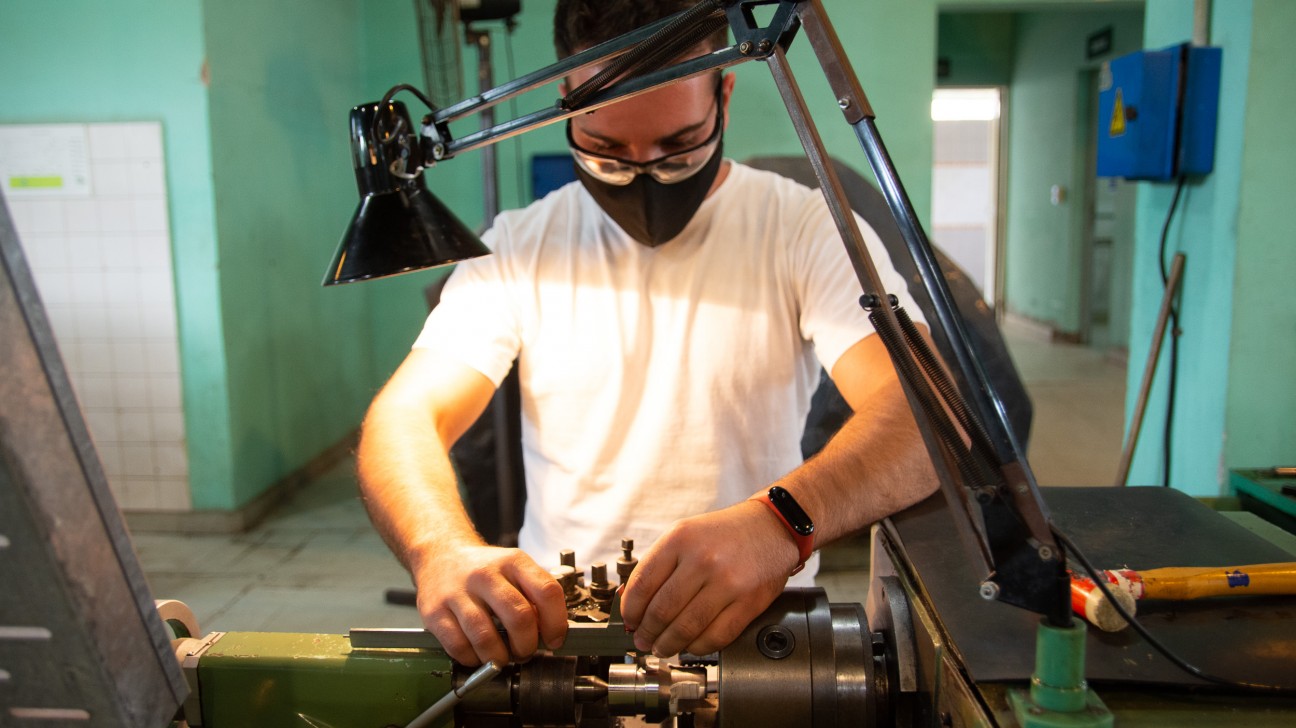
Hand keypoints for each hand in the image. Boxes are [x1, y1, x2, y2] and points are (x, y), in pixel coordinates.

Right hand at [411, 544, 567, 665]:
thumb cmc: (483, 569)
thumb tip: (550, 631)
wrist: (440, 554)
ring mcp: (457, 592)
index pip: (547, 591)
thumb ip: (534, 595)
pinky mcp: (435, 611)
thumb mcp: (514, 569)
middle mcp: (485, 574)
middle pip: (519, 617)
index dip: (556, 622)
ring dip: (499, 658)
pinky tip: (477, 654)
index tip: (555, 640)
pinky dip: (472, 659)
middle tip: (525, 652)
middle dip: (527, 645)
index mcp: (512, 562)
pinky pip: (458, 646)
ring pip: (486, 637)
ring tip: (501, 657)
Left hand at [619, 500, 798, 656]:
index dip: (629, 610)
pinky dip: (698, 646)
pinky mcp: (749, 602)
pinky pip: (716, 636)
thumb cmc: (726, 533)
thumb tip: (630, 599)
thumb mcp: (685, 534)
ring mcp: (727, 582)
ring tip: (662, 647)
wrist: (772, 527)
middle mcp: (702, 559)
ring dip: (668, 644)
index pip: (642, 584)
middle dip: (646, 632)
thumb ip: (657, 564)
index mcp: (680, 539)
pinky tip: (691, 644)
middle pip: (661, 610)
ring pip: (686, 628)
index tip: (628, 621)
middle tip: (642, 640)